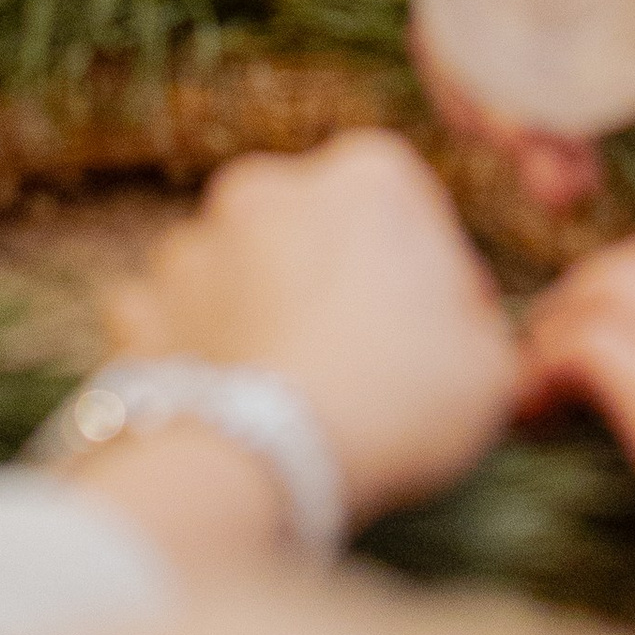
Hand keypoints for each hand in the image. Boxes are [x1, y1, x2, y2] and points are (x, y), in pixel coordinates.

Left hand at [107, 134, 517, 528]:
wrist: (264, 458)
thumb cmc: (394, 401)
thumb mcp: (491, 370)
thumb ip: (485, 329)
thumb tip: (466, 329)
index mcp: (368, 175)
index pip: (415, 210)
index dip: (438, 280)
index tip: (448, 341)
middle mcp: (273, 182)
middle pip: (324, 229)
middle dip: (345, 282)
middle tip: (372, 367)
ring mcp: (197, 237)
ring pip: (245, 264)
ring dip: (265, 306)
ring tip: (298, 387)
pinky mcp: (143, 300)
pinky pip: (174, 314)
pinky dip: (196, 343)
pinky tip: (227, 389)